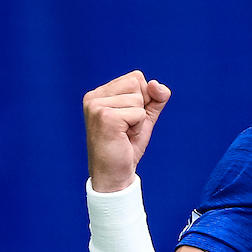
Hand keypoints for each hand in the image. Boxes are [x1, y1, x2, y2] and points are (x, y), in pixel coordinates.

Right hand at [83, 71, 170, 191]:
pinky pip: (139, 113)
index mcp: (100, 93)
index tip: (130, 119)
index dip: (143, 100)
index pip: (136, 78)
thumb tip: (156, 84)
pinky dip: (139, 127)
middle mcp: (94, 96)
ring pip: (139, 99)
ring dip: (140, 120)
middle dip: (142, 108)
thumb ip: (155, 98)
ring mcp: (97, 105)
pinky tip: (124, 137)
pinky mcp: (105, 116)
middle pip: (138, 83)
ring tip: (125, 133)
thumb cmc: (127, 146)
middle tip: (128, 128)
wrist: (115, 173)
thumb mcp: (145, 117)